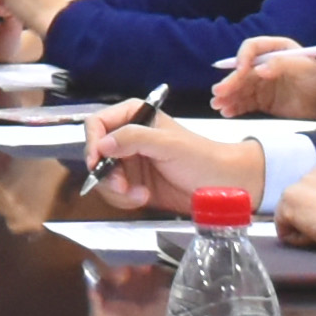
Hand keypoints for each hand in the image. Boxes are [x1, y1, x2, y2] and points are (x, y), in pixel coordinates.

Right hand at [79, 112, 239, 201]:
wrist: (223, 187)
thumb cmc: (201, 158)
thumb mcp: (168, 145)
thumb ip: (134, 139)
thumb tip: (102, 145)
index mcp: (135, 115)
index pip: (98, 124)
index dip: (92, 143)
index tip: (97, 163)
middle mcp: (128, 137)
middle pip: (96, 154)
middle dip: (106, 173)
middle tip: (122, 186)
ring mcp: (130, 162)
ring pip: (103, 177)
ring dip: (117, 190)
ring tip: (139, 194)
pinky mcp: (134, 184)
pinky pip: (115, 194)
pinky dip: (125, 199)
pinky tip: (144, 197)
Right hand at [214, 36, 315, 117]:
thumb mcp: (305, 67)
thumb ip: (282, 64)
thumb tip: (259, 70)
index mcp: (275, 49)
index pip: (252, 48)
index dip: (242, 58)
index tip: (240, 71)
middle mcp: (266, 65)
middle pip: (242, 71)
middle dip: (230, 82)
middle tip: (218, 93)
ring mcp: (263, 84)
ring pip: (241, 88)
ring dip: (228, 96)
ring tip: (218, 106)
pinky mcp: (264, 101)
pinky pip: (245, 103)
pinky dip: (235, 107)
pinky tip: (227, 112)